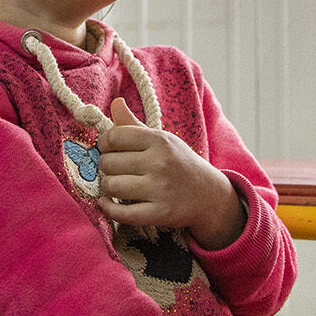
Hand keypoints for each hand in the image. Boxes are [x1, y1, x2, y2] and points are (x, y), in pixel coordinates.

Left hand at [96, 99, 245, 247]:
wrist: (211, 196)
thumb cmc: (180, 164)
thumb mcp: (163, 140)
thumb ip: (134, 124)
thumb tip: (115, 102)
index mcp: (160, 140)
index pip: (114, 136)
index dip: (104, 143)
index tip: (108, 149)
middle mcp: (160, 162)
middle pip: (109, 162)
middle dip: (105, 167)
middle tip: (114, 170)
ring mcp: (161, 189)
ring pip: (112, 186)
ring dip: (107, 187)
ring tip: (114, 186)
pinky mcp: (160, 213)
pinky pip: (121, 213)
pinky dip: (108, 208)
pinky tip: (106, 203)